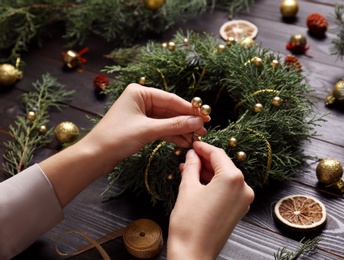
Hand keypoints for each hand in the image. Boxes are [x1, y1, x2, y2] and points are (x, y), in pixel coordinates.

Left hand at [86, 83, 209, 164]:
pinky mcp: (141, 127)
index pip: (171, 99)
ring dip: (181, 130)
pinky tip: (184, 142)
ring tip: (196, 139)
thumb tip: (198, 122)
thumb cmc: (116, 138)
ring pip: (167, 121)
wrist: (95, 156)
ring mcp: (141, 114)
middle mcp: (141, 100)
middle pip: (170, 110)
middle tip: (203, 130)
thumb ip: (175, 125)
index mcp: (140, 92)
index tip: (206, 116)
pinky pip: (161, 129)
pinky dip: (171, 135)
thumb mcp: (148, 130)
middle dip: (186, 121)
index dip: (190, 109)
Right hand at [167, 141, 253, 259]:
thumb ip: (192, 167)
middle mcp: (244, 188)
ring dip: (208, 172)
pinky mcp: (239, 210)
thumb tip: (192, 156)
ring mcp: (243, 200)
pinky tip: (198, 181)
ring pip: (225, 178)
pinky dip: (214, 184)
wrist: (193, 253)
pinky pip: (227, 190)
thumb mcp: (188, 188)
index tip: (193, 145)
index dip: (203, 148)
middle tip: (189, 157)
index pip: (218, 154)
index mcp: (233, 178)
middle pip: (223, 165)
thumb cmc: (189, 223)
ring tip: (188, 169)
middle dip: (205, 160)